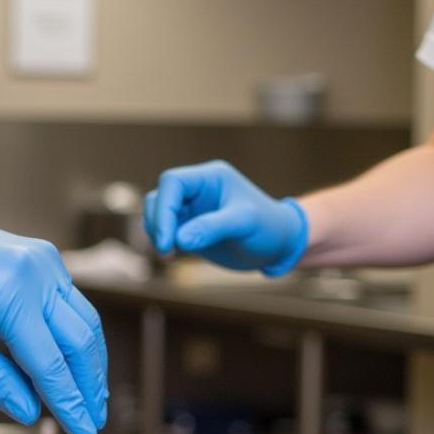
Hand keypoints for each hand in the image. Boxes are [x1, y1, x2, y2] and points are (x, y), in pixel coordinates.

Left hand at [0, 180, 107, 433]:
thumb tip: (29, 411)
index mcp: (12, 293)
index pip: (52, 363)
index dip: (70, 404)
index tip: (84, 432)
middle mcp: (35, 269)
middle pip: (79, 339)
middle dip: (89, 386)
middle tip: (93, 421)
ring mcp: (38, 257)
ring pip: (81, 318)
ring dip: (88, 360)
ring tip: (91, 397)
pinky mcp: (33, 255)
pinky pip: (65, 300)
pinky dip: (71, 333)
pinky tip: (70, 360)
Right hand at [143, 161, 307, 274]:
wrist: (278, 245)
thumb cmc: (268, 228)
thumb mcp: (244, 224)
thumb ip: (212, 228)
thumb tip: (178, 239)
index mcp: (210, 177)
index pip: (172, 182)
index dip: (164, 209)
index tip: (168, 240)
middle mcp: (197, 189)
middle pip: (159, 198)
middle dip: (158, 223)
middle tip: (167, 251)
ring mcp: (191, 208)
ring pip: (156, 213)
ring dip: (156, 233)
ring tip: (170, 254)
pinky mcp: (188, 227)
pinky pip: (163, 229)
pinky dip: (162, 241)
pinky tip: (173, 255)